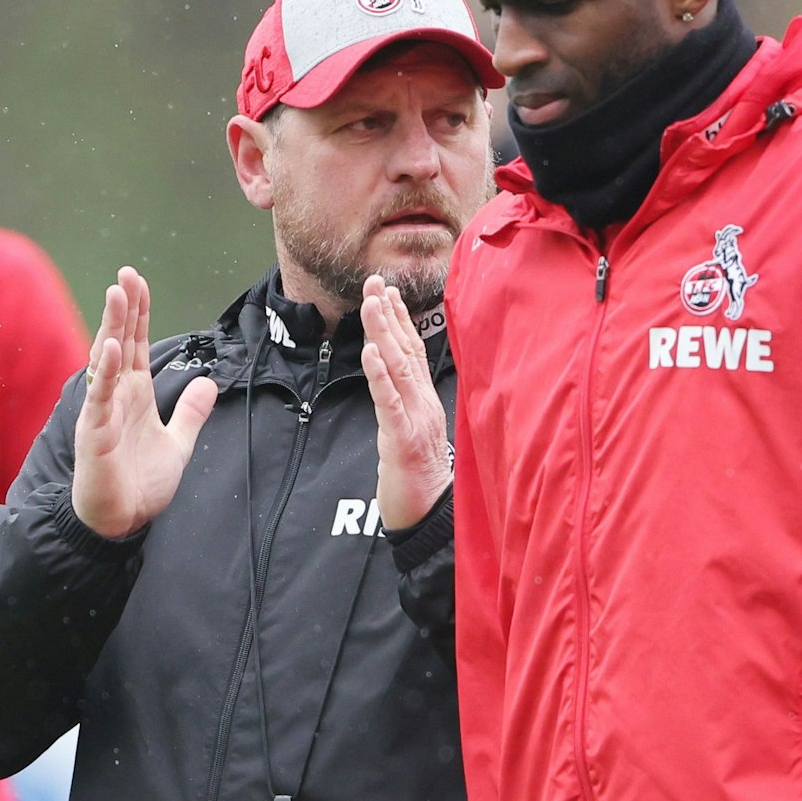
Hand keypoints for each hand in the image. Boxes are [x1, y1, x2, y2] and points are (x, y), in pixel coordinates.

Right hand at [72, 267, 218, 537]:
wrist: (121, 522)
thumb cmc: (140, 484)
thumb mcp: (178, 443)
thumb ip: (190, 413)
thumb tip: (209, 383)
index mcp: (133, 394)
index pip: (136, 344)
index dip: (138, 313)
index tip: (138, 281)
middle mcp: (115, 396)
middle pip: (120, 342)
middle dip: (124, 308)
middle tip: (126, 274)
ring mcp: (103, 412)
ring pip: (106, 361)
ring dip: (112, 327)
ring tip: (117, 294)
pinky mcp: (95, 433)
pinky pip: (100, 397)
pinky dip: (106, 372)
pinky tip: (112, 347)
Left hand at [359, 276, 451, 532]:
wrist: (431, 518)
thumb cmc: (419, 482)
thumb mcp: (413, 437)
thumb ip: (408, 408)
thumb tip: (399, 386)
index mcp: (425, 403)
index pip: (413, 355)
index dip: (401, 322)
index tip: (389, 293)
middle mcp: (424, 405)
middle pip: (406, 353)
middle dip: (389, 315)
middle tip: (375, 282)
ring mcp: (416, 420)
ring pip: (398, 370)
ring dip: (383, 334)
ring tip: (371, 304)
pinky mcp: (403, 440)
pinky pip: (389, 402)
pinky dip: (379, 375)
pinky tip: (370, 352)